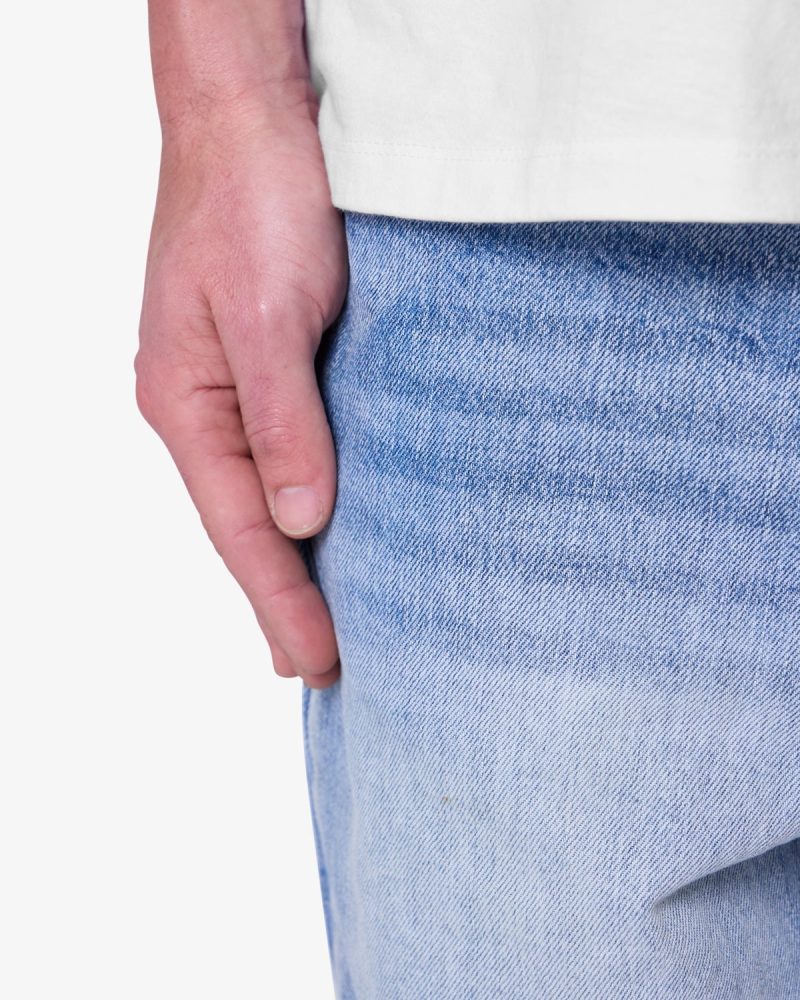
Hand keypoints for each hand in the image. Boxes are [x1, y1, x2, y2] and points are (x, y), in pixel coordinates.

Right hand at [135, 94, 346, 687]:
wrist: (251, 120)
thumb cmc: (252, 201)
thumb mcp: (271, 314)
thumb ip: (284, 420)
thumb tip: (300, 518)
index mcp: (185, 405)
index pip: (239, 529)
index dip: (281, 600)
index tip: (318, 660)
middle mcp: (200, 407)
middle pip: (242, 523)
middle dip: (281, 597)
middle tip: (318, 666)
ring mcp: (229, 386)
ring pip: (262, 491)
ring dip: (291, 555)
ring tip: (321, 617)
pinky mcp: (264, 363)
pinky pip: (283, 450)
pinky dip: (305, 499)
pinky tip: (325, 523)